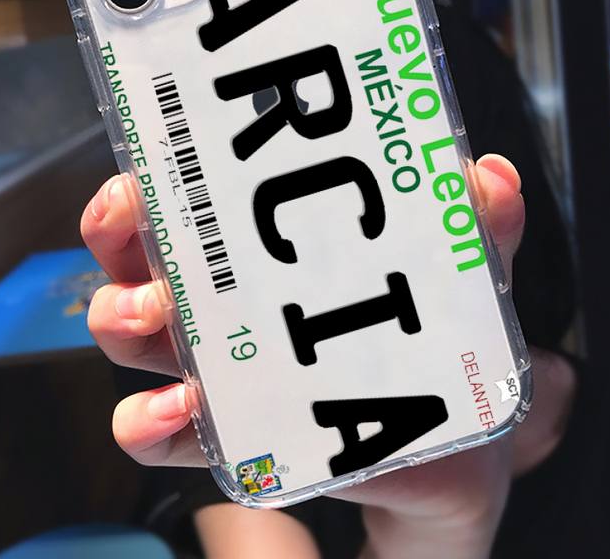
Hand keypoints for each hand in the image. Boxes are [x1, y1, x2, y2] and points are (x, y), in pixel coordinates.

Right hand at [82, 155, 574, 558]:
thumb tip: (488, 177)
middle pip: (143, 260)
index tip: (148, 167)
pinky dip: (150, 421)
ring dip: (124, 319)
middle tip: (126, 221)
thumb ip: (477, 227)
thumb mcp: (455, 272)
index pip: (197, 204)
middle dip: (121, 237)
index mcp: (268, 251)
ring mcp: (224, 370)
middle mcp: (229, 303)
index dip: (157, 182)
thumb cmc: (431, 337)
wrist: (453, 443)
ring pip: (137, 339)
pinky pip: (164, 434)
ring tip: (149, 314)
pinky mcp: (235, 436)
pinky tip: (176, 407)